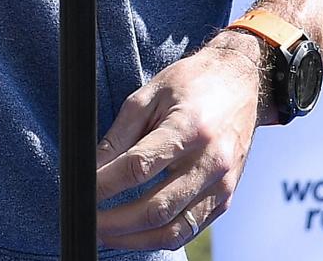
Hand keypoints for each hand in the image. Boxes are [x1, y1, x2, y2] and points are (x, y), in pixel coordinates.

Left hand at [94, 33, 266, 250]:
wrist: (240, 83)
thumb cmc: (191, 84)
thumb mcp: (148, 96)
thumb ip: (120, 135)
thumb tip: (92, 168)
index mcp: (188, 129)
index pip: (138, 167)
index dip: (105, 184)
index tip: (82, 190)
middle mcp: (210, 161)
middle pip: (156, 208)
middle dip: (115, 221)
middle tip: (87, 220)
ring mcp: (222, 184)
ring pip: (174, 230)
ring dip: (135, 239)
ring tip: (106, 234)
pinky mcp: (226, 198)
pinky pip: (190, 230)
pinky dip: (159, 237)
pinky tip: (136, 233)